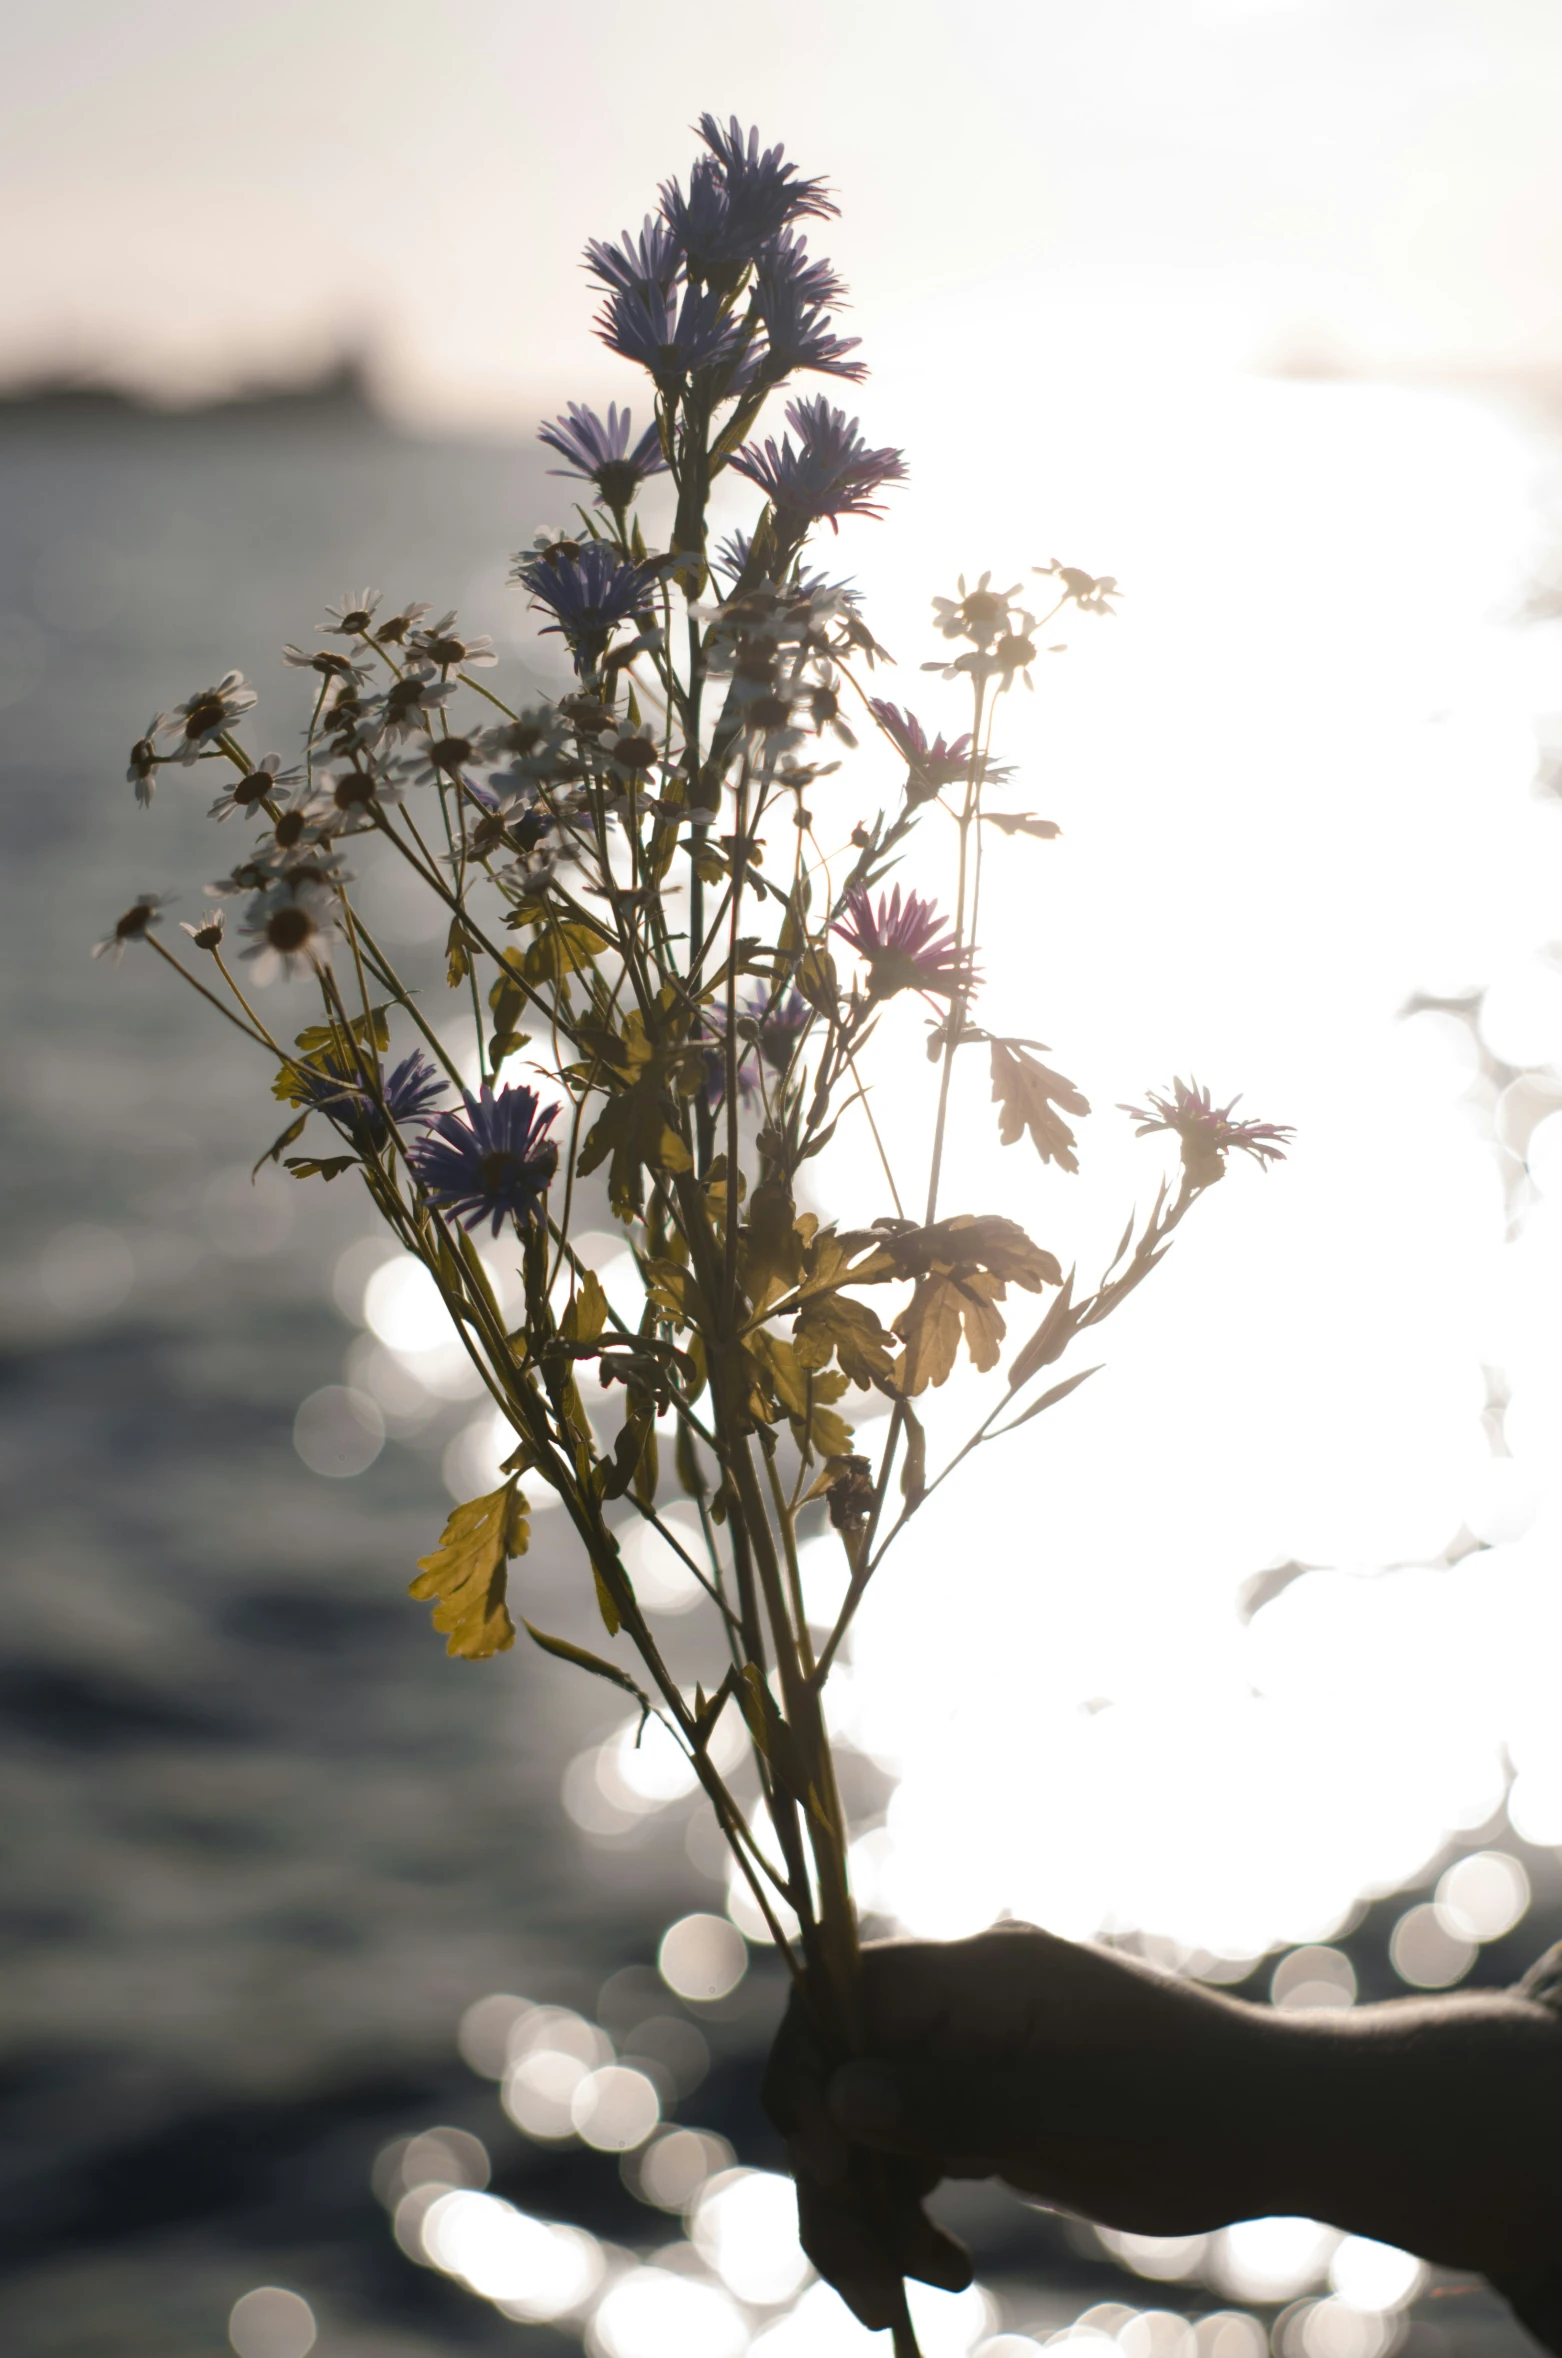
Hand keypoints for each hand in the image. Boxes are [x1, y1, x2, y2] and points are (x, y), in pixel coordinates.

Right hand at [763, 1923, 1271, 2330]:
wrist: (1278, 2126)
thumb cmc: (1190, 2118)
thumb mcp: (1067, 2126)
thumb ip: (951, 2107)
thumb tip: (837, 2097)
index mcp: (983, 1972)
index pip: (844, 1992)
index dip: (811, 2072)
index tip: (825, 2170)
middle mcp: (965, 1994)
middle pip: (844, 2066)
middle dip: (838, 2177)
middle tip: (867, 2286)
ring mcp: (975, 2041)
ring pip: (868, 2115)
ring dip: (867, 2207)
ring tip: (897, 2297)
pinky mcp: (988, 2089)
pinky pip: (911, 2139)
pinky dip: (907, 2204)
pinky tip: (941, 2266)